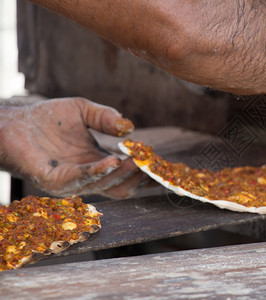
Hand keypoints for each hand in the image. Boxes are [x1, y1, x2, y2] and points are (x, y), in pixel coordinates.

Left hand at [0, 97, 149, 197]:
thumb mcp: (84, 111)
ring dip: (123, 174)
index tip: (160, 163)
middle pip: (121, 186)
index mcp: (97, 163)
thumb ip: (106, 118)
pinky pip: (81, 179)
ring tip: (137, 160)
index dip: (144, 171)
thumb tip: (130, 128)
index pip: (126, 174)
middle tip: (151, 163)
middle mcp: (88, 176)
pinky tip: (113, 161)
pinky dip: (99, 172)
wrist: (13, 122)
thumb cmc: (47, 118)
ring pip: (105, 185)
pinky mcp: (54, 181)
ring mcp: (72, 182)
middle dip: (138, 176)